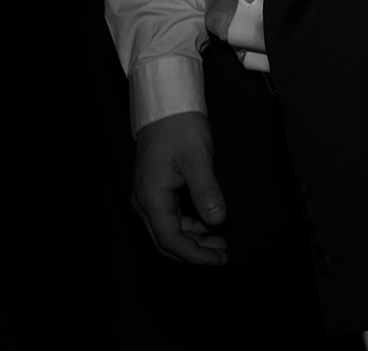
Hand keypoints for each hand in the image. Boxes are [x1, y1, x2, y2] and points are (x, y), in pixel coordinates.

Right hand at [131, 111, 227, 264]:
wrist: (167, 108)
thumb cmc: (180, 128)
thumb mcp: (197, 158)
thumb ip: (206, 190)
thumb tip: (217, 220)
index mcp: (151, 198)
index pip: (170, 239)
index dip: (194, 254)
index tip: (217, 259)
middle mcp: (145, 203)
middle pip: (166, 241)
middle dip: (195, 252)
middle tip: (223, 256)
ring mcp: (149, 198)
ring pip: (168, 232)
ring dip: (194, 241)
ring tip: (221, 243)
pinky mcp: (157, 192)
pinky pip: (171, 219)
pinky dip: (190, 227)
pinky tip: (210, 224)